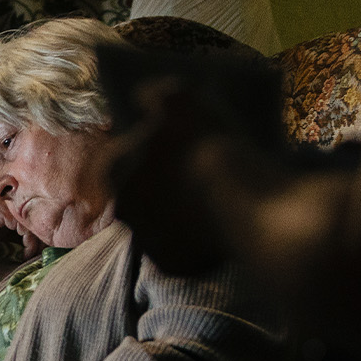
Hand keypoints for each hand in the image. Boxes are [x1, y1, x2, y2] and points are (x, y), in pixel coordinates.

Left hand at [107, 78, 237, 273]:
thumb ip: (155, 94)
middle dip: (158, 184)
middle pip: (136, 193)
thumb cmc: (208, 147)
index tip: (163, 148)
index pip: (112, 159)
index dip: (136, 150)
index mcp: (114, 170)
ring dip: (178, 213)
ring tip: (213, 198)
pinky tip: (222, 225)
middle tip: (192, 173)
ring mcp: (146, 241)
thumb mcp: (180, 99)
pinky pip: (182, 250)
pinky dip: (198, 240)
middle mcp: (122, 210)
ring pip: (159, 222)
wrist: (249, 207)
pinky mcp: (174, 266)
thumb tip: (143, 96)